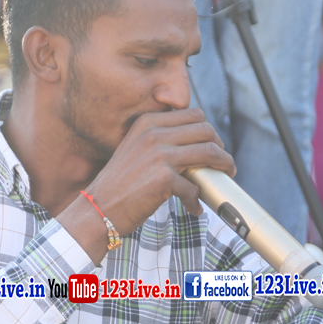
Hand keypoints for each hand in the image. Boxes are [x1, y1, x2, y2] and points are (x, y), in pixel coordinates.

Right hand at [90, 107, 234, 233]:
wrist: (98, 208)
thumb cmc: (119, 184)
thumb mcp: (136, 149)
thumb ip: (160, 141)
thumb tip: (196, 145)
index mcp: (148, 122)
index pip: (193, 115)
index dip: (209, 131)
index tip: (213, 145)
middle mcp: (153, 134)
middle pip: (206, 130)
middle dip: (221, 147)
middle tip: (224, 163)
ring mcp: (159, 155)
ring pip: (209, 153)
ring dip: (223, 167)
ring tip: (224, 177)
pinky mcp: (164, 179)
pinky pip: (194, 187)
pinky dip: (197, 200)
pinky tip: (194, 207)